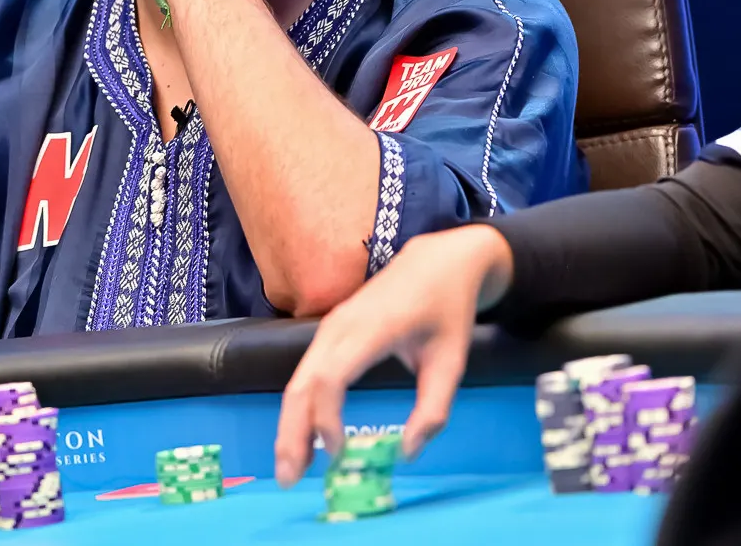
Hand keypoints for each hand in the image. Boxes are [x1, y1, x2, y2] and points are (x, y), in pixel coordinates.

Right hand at [273, 225, 512, 486]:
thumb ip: (433, 410)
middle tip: (289, 478)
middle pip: (302, 383)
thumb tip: (408, 453)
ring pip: (297, 380)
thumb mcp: (452, 362)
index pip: (330, 377)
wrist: (438, 261)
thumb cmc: (446, 311)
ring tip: (290, 468)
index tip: (339, 454)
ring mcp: (329, 328)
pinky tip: (304, 437)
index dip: (326, 417)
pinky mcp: (329, 333)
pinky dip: (300, 409)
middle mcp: (339, 327)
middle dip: (292, 432)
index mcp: (371, 329)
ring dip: (290, 425)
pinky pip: (305, 373)